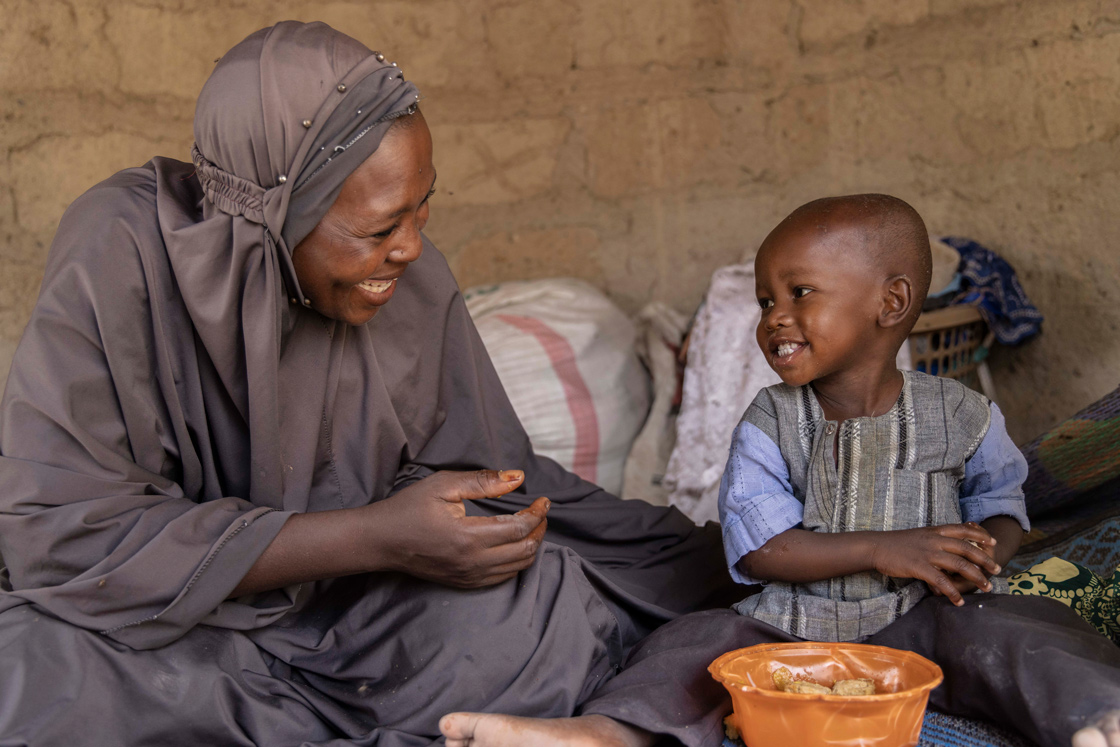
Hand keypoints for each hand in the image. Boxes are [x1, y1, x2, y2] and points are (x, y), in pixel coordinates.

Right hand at [374, 469, 549, 588]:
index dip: (537, 513)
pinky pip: (504, 577)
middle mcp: (472, 562)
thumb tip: (518, 477)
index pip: (519, 528)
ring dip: (532, 545)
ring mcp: (469, 577)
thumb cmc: (409, 507)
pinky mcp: (465, 584)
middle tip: (540, 511)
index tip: (544, 500)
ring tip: (532, 525)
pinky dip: (518, 561)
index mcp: (468, 536)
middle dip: (540, 529)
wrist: (381, 541)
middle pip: (525, 550)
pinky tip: (516, 544)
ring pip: (519, 567)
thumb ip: (483, 481)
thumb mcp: (444, 485)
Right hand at [869, 523, 1000, 605]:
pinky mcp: (920, 567)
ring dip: (976, 577)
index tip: (993, 542)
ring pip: (959, 564)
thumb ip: (934, 538)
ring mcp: (928, 553)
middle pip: (967, 549)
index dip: (980, 536)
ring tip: (987, 587)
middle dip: (985, 560)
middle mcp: (935, 540)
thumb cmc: (895, 542)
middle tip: (997, 570)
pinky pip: (941, 581)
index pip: (963, 530)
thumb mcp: (919, 535)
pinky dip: (952, 592)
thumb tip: (947, 544)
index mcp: (935, 531)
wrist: (876, 546)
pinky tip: (959, 601)